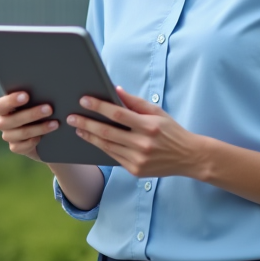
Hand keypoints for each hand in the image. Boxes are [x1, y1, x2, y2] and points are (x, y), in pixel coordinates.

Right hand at [0, 91, 58, 161]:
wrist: (44, 132)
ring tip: (55, 123)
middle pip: (12, 120)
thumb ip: (36, 96)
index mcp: (3, 107)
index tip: (26, 96)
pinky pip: (23, 146)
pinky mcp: (15, 147)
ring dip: (40, 128)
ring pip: (21, 133)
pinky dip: (34, 141)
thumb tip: (47, 91)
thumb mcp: (36, 101)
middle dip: (32, 114)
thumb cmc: (39, 107)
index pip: (0, 105)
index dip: (11, 101)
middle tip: (49, 109)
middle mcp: (3, 122)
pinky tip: (44, 137)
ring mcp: (8, 136)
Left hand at [69, 87, 202, 177]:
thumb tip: (115, 90)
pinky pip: (113, 157)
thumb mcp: (157, 112)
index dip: (99, 107)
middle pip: (107, 132)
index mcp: (149, 126)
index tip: (84, 100)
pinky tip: (92, 139)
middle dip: (86, 123)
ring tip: (78, 128)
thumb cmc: (171, 131)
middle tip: (71, 117)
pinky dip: (101, 147)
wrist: (188, 157)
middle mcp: (142, 144)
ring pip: (106, 146)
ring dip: (89, 136)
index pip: (118, 114)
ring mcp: (138, 160)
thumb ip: (135, 102)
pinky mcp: (135, 171)